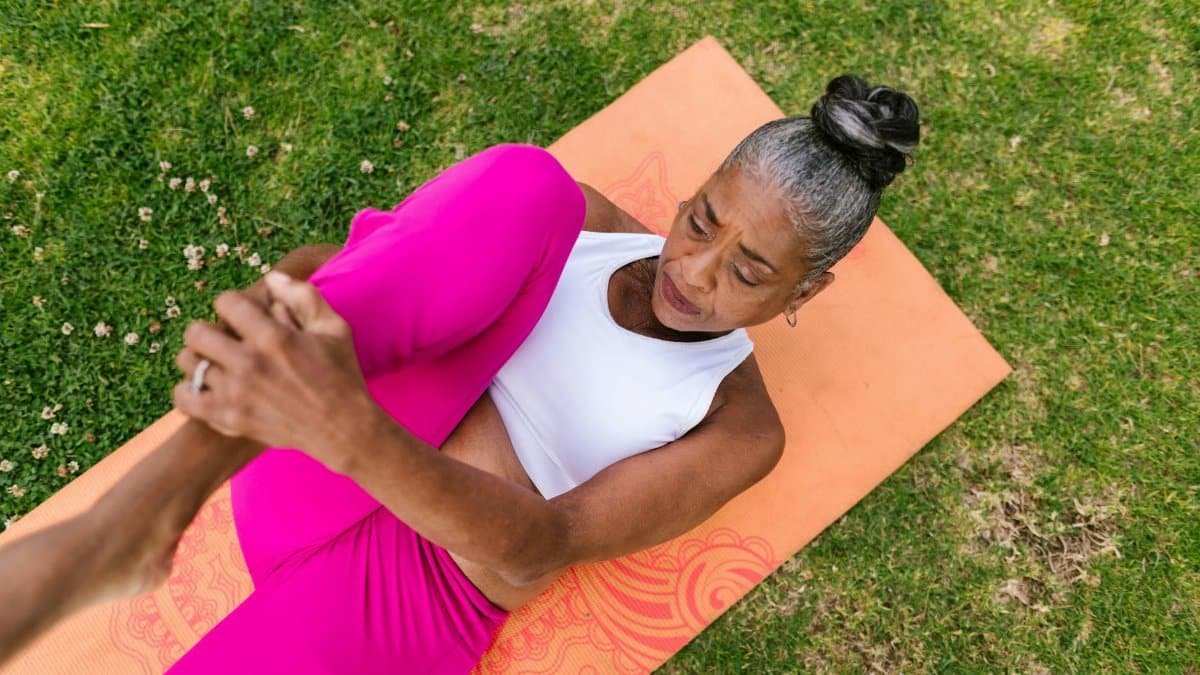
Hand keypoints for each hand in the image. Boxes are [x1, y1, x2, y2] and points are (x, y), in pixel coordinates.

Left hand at [172, 272, 380, 473]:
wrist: (342, 429)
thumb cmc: (341, 375)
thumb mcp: (334, 328)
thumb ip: (303, 296)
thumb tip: (271, 278)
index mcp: (273, 338)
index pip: (225, 302)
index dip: (232, 303)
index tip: (242, 314)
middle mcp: (249, 364)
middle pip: (196, 332)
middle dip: (208, 329)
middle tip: (223, 338)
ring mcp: (235, 395)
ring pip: (188, 363)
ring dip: (198, 357)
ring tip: (214, 361)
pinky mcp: (229, 420)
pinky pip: (184, 399)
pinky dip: (188, 390)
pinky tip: (206, 387)